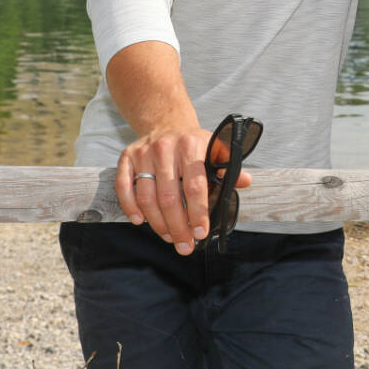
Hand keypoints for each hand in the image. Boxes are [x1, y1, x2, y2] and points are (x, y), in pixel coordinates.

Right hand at [114, 127, 253, 254]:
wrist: (167, 122)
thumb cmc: (194, 143)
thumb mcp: (215, 148)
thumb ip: (228, 166)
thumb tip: (245, 181)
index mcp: (191, 146)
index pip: (195, 185)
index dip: (198, 212)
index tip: (201, 233)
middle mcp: (165, 148)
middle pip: (169, 196)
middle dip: (178, 227)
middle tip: (185, 245)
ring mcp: (144, 153)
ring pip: (147, 196)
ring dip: (157, 223)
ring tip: (169, 237)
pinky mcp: (127, 157)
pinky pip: (124, 187)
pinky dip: (130, 207)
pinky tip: (140, 221)